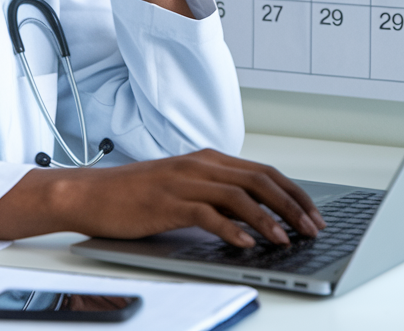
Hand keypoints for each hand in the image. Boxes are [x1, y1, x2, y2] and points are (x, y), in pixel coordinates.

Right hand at [0, 149, 325, 246]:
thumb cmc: (134, 195)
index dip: (292, 192)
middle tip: (313, 228)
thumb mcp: (181, 188)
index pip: (262, 172)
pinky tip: (246, 243)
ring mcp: (183, 182)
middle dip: (291, 205)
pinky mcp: (167, 202)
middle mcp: (199, 165)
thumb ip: (214, 195)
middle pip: (259, 180)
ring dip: (268, 218)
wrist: (90, 193)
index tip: (313, 213)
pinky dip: (231, 229)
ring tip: (286, 239)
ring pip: (239, 195)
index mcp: (206, 159)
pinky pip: (207, 214)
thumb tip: (253, 219)